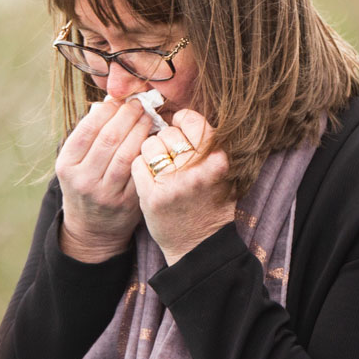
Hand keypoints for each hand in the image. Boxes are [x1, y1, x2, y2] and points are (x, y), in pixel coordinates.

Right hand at [55, 98, 155, 261]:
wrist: (92, 228)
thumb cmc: (85, 184)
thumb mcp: (76, 162)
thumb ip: (89, 135)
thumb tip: (110, 101)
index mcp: (67, 165)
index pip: (88, 129)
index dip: (107, 110)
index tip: (119, 100)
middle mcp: (83, 179)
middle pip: (109, 138)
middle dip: (127, 116)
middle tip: (139, 105)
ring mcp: (105, 193)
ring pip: (127, 153)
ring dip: (141, 130)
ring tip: (148, 117)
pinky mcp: (127, 202)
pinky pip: (140, 170)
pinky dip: (148, 151)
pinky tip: (154, 139)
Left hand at [130, 109, 235, 263]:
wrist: (199, 244)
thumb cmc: (210, 203)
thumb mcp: (221, 172)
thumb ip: (208, 145)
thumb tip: (180, 114)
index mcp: (216, 160)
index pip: (192, 121)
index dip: (182, 121)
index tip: (178, 126)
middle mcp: (195, 170)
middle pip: (168, 133)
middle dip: (165, 140)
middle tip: (170, 155)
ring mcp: (173, 184)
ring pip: (149, 145)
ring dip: (150, 153)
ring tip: (159, 167)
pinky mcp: (152, 197)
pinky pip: (136, 165)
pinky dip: (140, 169)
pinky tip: (150, 180)